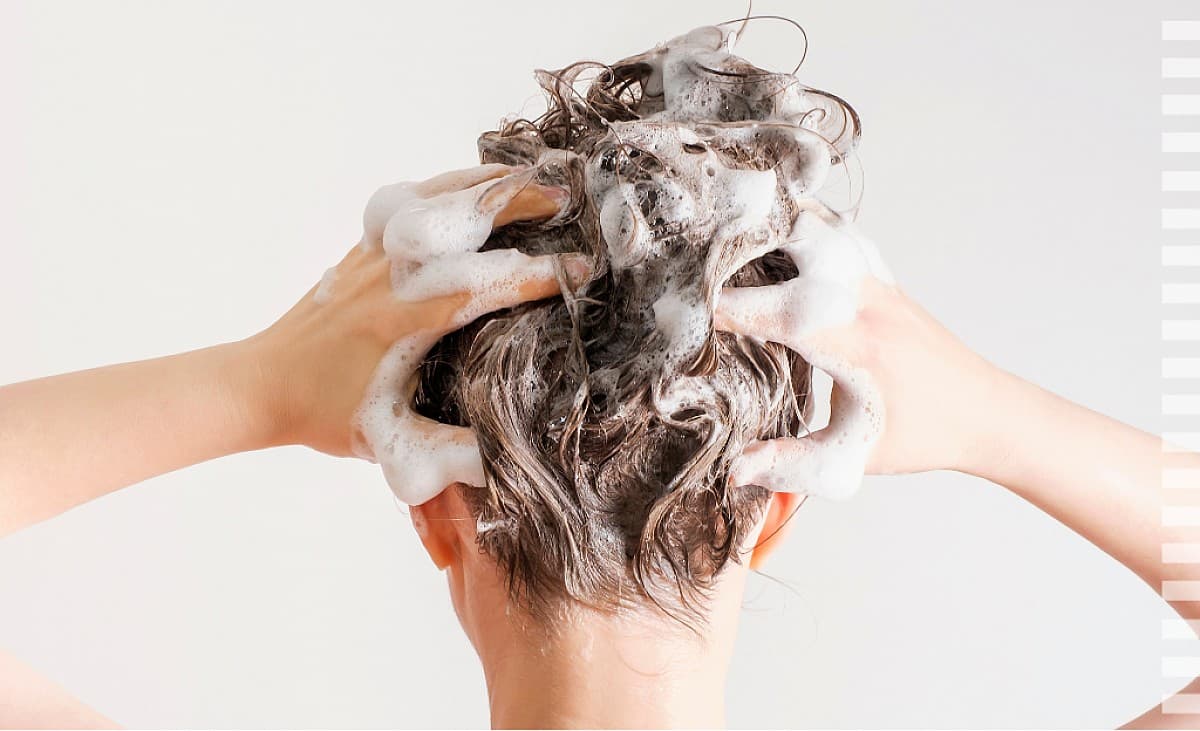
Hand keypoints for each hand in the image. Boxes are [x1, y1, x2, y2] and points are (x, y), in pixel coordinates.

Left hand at [247, 164, 576, 456]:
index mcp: (405, 320)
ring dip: (488, 182)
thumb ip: (450, 453)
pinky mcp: (361, 246)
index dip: (540, 276)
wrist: (259, 384)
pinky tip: (475, 187)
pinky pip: (412, 199)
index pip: (486, 284)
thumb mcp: (392, 444)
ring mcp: (372, 253)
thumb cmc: (326, 414)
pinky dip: (451, 185)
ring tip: (531, 175)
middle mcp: (391, 276)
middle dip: (521, 203)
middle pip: (463, 218)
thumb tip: (508, 462)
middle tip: (568, 199)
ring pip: (437, 194)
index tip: (582, 270)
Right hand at [716, 212, 999, 495]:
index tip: (682, 310)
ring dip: (776, 222)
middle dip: (747, 237)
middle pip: (802, 238)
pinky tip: (778, 231)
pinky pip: (840, 233)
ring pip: (822, 225)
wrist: (989, 413)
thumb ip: (792, 465)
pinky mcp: (883, 277)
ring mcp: (877, 281)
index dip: (723, 308)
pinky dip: (806, 225)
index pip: (775, 311)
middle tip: (700, 247)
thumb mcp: (854, 461)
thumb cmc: (924, 436)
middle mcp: (865, 300)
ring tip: (730, 229)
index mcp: (854, 343)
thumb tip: (736, 469)